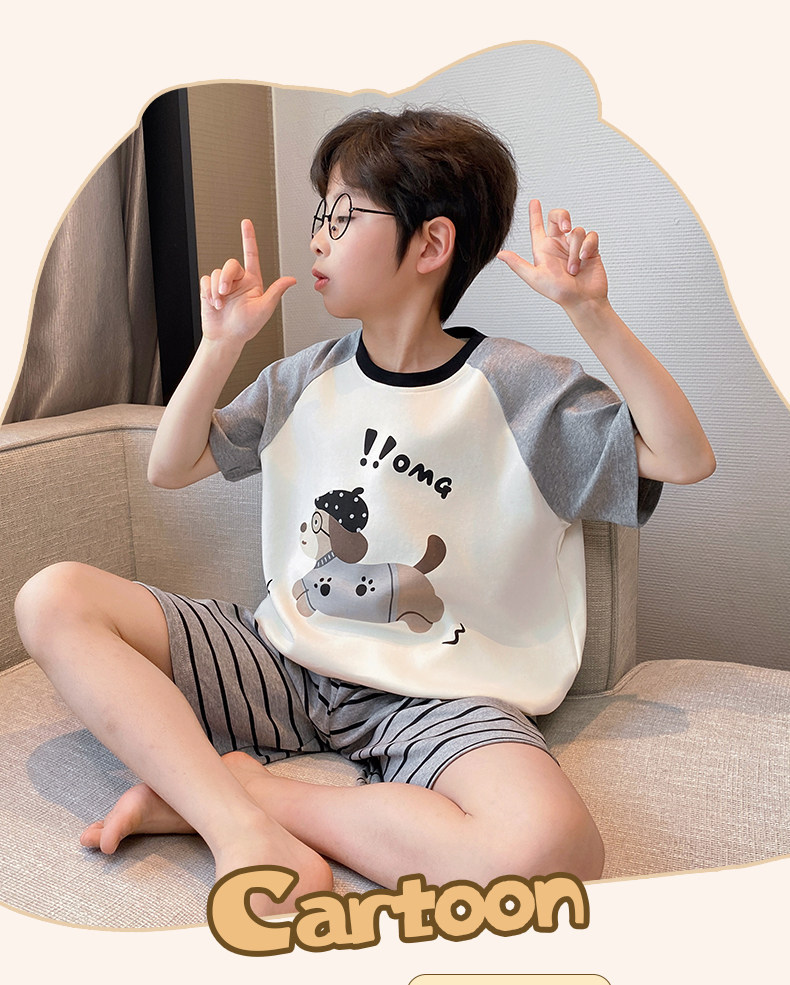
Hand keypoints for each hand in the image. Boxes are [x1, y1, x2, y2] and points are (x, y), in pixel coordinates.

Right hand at [200, 219, 295, 345]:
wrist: (226, 338)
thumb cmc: (246, 327)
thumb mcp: (264, 309)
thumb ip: (276, 291)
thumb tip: (292, 279)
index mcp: (252, 282)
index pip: (251, 255)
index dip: (248, 238)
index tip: (246, 223)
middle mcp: (238, 280)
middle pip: (230, 264)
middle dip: (226, 277)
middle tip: (225, 293)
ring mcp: (223, 285)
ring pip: (217, 273)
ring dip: (217, 289)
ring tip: (220, 303)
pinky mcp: (209, 289)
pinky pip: (206, 280)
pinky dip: (208, 292)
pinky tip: (214, 303)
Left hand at [498, 200, 607, 309]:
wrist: (583, 300)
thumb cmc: (559, 292)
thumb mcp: (535, 277)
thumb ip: (518, 264)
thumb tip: (500, 254)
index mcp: (543, 250)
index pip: (537, 227)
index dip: (535, 214)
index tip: (534, 201)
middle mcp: (558, 245)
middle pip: (559, 217)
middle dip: (562, 216)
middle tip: (566, 228)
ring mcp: (574, 246)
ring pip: (577, 230)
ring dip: (575, 250)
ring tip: (573, 269)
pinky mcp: (590, 248)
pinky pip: (591, 236)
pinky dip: (588, 247)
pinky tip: (585, 259)